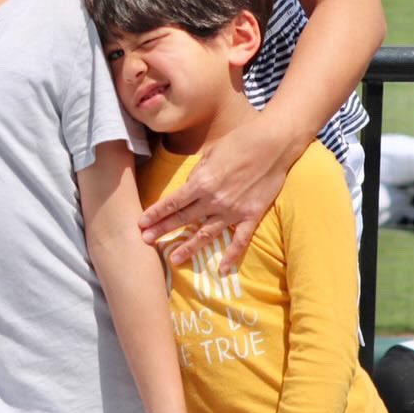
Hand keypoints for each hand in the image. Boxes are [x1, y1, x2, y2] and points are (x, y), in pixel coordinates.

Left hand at [139, 116, 292, 273]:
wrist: (272, 145)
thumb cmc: (239, 142)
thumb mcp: (210, 153)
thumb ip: (197, 173)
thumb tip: (189, 186)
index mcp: (201, 182)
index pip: (172, 202)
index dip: (155, 213)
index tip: (141, 223)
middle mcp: (214, 200)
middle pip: (183, 219)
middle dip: (162, 230)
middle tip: (145, 241)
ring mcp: (233, 210)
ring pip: (206, 234)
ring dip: (189, 248)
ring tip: (174, 260)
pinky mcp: (251, 216)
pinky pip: (239, 241)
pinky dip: (231, 256)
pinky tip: (222, 270)